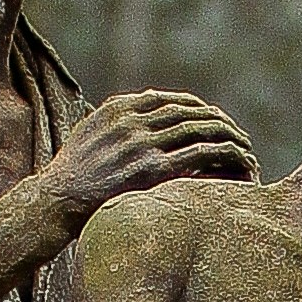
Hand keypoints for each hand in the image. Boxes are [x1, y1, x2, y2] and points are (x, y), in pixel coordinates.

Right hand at [51, 85, 257, 223]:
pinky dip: (223, 154)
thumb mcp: (90, 133)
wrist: (56, 201)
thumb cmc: (73, 175)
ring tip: (245, 147)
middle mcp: (132, 119)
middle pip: (188, 112)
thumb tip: (144, 109)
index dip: (198, 108)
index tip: (213, 119)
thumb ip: (117, 119)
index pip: (170, 100)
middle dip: (218, 122)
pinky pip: (198, 154)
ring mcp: (142, 143)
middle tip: (237, 134)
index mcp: (118, 107)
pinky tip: (238, 160)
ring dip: (227, 136)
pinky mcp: (151, 169)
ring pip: (198, 129)